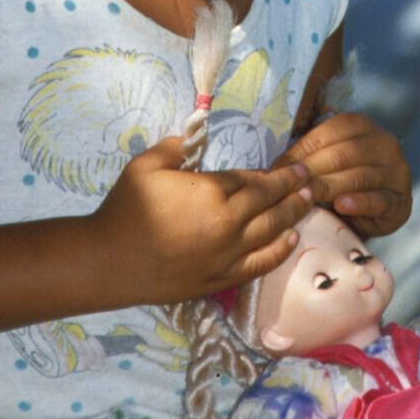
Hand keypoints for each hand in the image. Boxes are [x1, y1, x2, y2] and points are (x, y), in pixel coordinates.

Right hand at [91, 136, 318, 303]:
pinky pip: (258, 265)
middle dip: (292, 190)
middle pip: (269, 204)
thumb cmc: (126, 209)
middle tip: (310, 180)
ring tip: (309, 202)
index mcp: (212, 193)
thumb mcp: (146, 165)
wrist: (109, 261)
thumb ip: (174, 147)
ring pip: (270, 233)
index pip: (253, 180)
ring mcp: (226, 255)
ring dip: (292, 216)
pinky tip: (291, 240)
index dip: (275, 174)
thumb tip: (191, 139)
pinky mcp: (218, 279)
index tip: (293, 168)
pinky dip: (278, 252)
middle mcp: (227, 225)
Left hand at [274, 113, 411, 237]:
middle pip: (343, 154)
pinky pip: (380, 200)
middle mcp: (384, 142)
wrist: (375, 212)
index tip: (279, 170)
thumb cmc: (343, 182)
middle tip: (289, 189)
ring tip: (307, 199)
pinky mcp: (402, 201)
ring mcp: (397, 171)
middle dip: (312, 171)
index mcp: (362, 125)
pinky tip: (341, 206)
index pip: (329, 133)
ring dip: (330, 188)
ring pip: (359, 177)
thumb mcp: (327, 163)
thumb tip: (273, 169)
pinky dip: (359, 203)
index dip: (301, 152)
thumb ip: (307, 159)